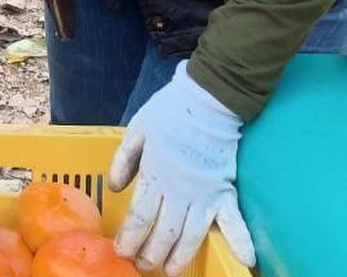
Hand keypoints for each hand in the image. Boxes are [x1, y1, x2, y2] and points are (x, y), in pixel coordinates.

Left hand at [108, 61, 255, 275]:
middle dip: (151, 253)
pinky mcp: (226, 191)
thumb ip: (124, 160)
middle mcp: (180, 191)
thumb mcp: (136, 131)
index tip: (121, 252)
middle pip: (164, 231)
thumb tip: (115, 188)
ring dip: (181, 257)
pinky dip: (241, 242)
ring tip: (171, 273)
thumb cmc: (169, 114)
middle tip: (142, 268)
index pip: (141, 215)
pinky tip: (245, 262)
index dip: (130, 236)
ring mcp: (205, 194)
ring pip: (192, 234)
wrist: (207, 102)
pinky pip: (234, 221)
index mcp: (156, 174)